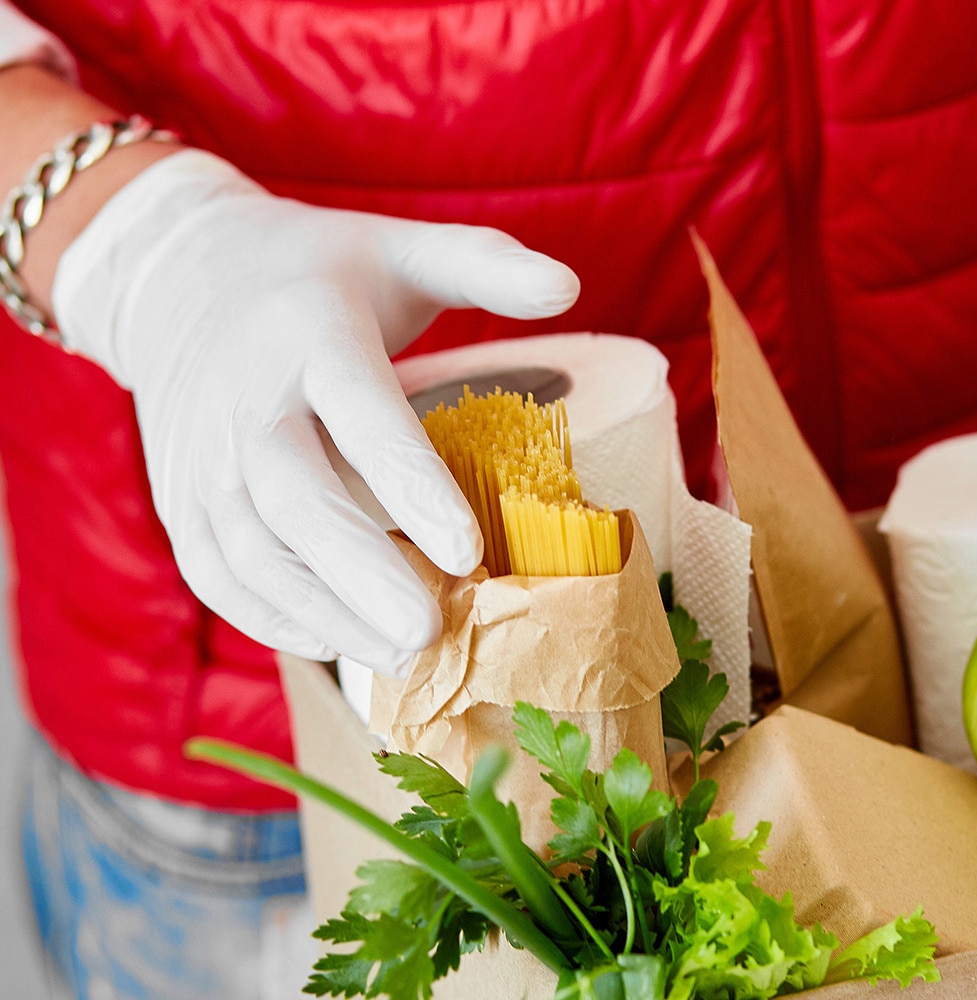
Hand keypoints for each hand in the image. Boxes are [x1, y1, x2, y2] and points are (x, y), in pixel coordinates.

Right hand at [53, 150, 578, 672]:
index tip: (468, 553)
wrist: (180, 281)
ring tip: (402, 659)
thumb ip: (483, 264)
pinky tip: (337, 644)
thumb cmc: (315, 273)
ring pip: (253, 551)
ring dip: (325, 615)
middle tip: (432, 635)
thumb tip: (570, 287)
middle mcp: (245, 400)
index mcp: (309, 331)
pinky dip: (274, 617)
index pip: (361, 412)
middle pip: (296, 499)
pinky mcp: (179, 498)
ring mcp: (200, 456)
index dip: (412, 485)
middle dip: (364, 574)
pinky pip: (217, 573)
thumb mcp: (397, 246)